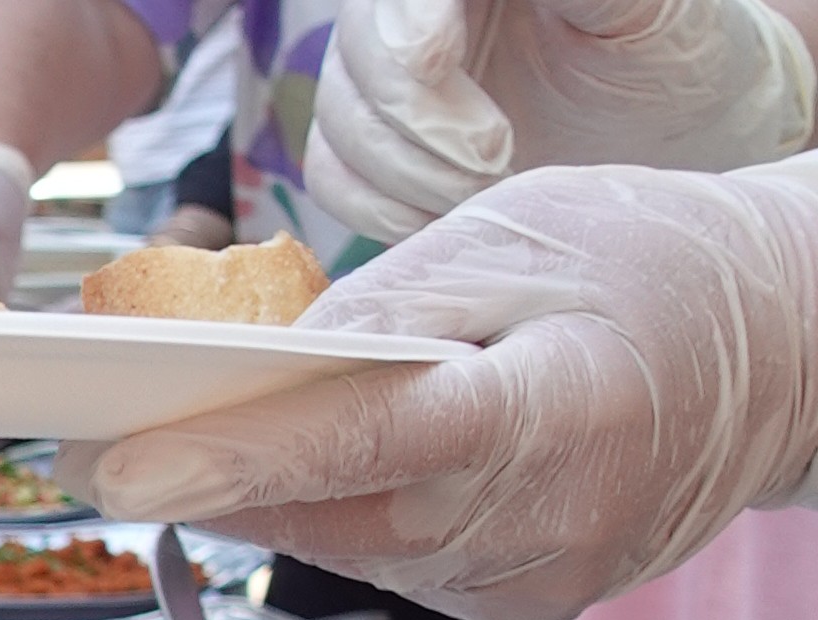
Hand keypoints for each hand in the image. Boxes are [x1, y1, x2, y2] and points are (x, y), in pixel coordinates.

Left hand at [73, 158, 817, 619]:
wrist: (781, 349)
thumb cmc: (648, 268)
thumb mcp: (516, 238)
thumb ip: (382, 310)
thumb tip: (255, 374)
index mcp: (550, 410)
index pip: (363, 445)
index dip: (233, 462)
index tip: (121, 474)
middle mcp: (539, 522)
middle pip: (325, 515)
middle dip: (211, 482)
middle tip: (103, 445)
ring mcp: (528, 582)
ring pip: (346, 550)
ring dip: (282, 502)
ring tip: (241, 441)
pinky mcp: (518, 612)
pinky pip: (392, 568)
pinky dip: (356, 521)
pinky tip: (369, 475)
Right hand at [310, 0, 813, 236]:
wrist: (671, 133)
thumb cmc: (670, 56)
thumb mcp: (642, 5)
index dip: (405, 28)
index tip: (436, 62)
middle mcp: (418, 12)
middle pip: (356, 52)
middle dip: (417, 116)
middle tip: (497, 157)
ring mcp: (384, 80)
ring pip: (339, 121)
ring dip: (408, 172)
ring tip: (491, 187)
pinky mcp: (371, 147)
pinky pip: (333, 179)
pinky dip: (384, 208)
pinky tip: (451, 213)